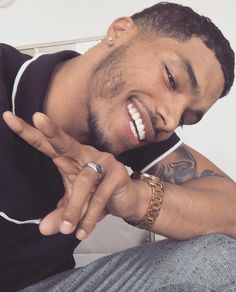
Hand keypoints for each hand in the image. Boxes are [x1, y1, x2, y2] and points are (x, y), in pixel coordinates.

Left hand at [3, 111, 146, 239]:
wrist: (128, 200)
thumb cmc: (97, 196)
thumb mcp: (75, 205)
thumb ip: (60, 213)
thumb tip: (44, 229)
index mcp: (71, 158)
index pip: (48, 145)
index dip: (30, 133)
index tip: (8, 118)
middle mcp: (86, 155)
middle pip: (66, 143)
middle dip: (52, 132)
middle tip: (38, 118)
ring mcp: (103, 162)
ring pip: (84, 181)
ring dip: (74, 208)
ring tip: (66, 230)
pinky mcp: (117, 174)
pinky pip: (100, 196)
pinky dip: (90, 216)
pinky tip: (82, 232)